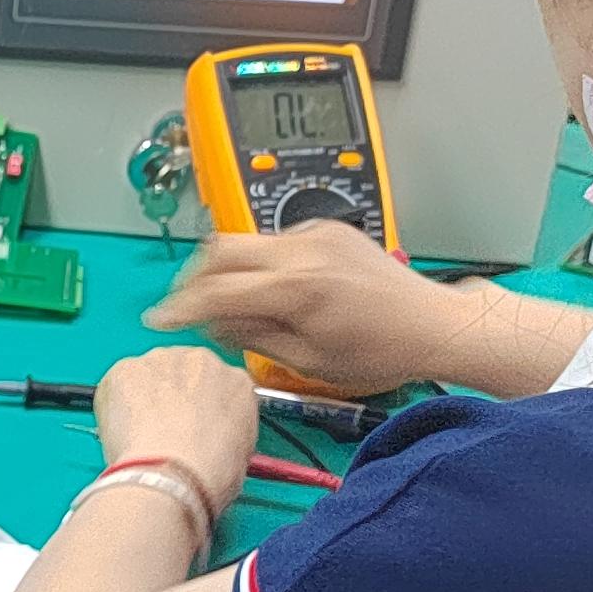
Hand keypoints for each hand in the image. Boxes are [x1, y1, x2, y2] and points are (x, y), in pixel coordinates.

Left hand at [93, 346, 256, 516]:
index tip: (187, 431)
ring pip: (147, 377)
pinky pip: (116, 385)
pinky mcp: (126, 369)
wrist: (173, 475)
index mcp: (237, 383)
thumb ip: (224, 436)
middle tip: (158, 435)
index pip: (215, 388)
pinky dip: (113, 407)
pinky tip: (121, 435)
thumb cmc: (208, 475)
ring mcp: (162, 361)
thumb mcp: (238, 458)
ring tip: (138, 440)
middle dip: (168, 401)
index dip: (198, 412)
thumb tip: (207, 444)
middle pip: (180, 375)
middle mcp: (202, 362)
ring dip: (140, 402)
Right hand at [156, 222, 453, 395]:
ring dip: (228, 268)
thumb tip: (215, 322)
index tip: (161, 318)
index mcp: (296, 286)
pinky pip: (278, 241)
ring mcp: (317, 235)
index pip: (217, 289)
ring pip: (248, 241)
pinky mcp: (329, 230)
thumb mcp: (307, 360)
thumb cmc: (382, 351)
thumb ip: (253, 335)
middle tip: (187, 304)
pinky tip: (269, 289)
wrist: (431, 324)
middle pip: (222, 248)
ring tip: (228, 300)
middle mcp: (304, 250)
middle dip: (195, 276)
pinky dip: (261, 262)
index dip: (182, 306)